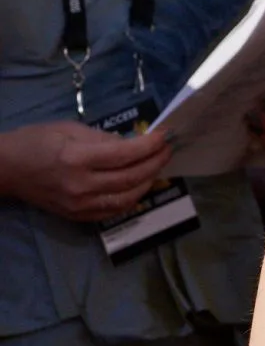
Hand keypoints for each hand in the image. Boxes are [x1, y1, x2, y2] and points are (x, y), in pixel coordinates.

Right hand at [0, 118, 172, 220]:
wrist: (6, 170)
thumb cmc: (35, 141)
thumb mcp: (68, 129)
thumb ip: (102, 138)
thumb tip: (132, 143)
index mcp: (77, 158)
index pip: (124, 154)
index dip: (150, 145)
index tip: (165, 135)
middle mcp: (81, 185)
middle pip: (130, 177)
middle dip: (155, 162)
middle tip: (168, 149)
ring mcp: (80, 205)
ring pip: (127, 197)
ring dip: (148, 182)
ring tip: (158, 166)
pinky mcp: (78, 216)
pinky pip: (114, 210)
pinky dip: (132, 198)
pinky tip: (140, 185)